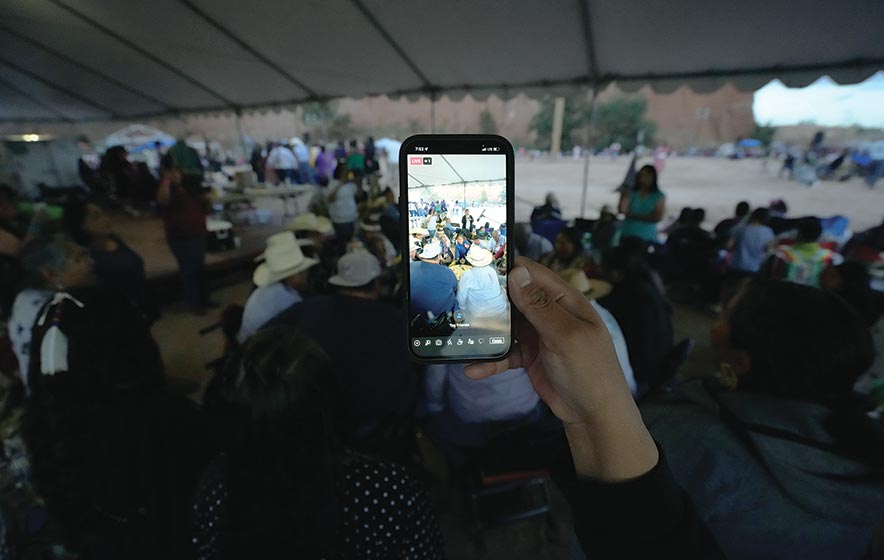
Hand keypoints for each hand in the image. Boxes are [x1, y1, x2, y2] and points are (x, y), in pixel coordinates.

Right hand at [465, 257, 657, 480]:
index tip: (476, 264)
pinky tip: (472, 369)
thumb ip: (540, 306)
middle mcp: (550, 313)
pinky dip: (490, 360)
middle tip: (457, 295)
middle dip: (490, 297)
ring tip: (458, 330)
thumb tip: (516, 271)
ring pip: (506, 324)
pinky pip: (505, 353)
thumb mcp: (565, 336)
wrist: (594, 416)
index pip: (533, 274)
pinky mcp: (529, 357)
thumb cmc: (588, 371)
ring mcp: (538, 335)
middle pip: (515, 297)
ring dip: (485, 329)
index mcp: (565, 300)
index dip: (508, 267)